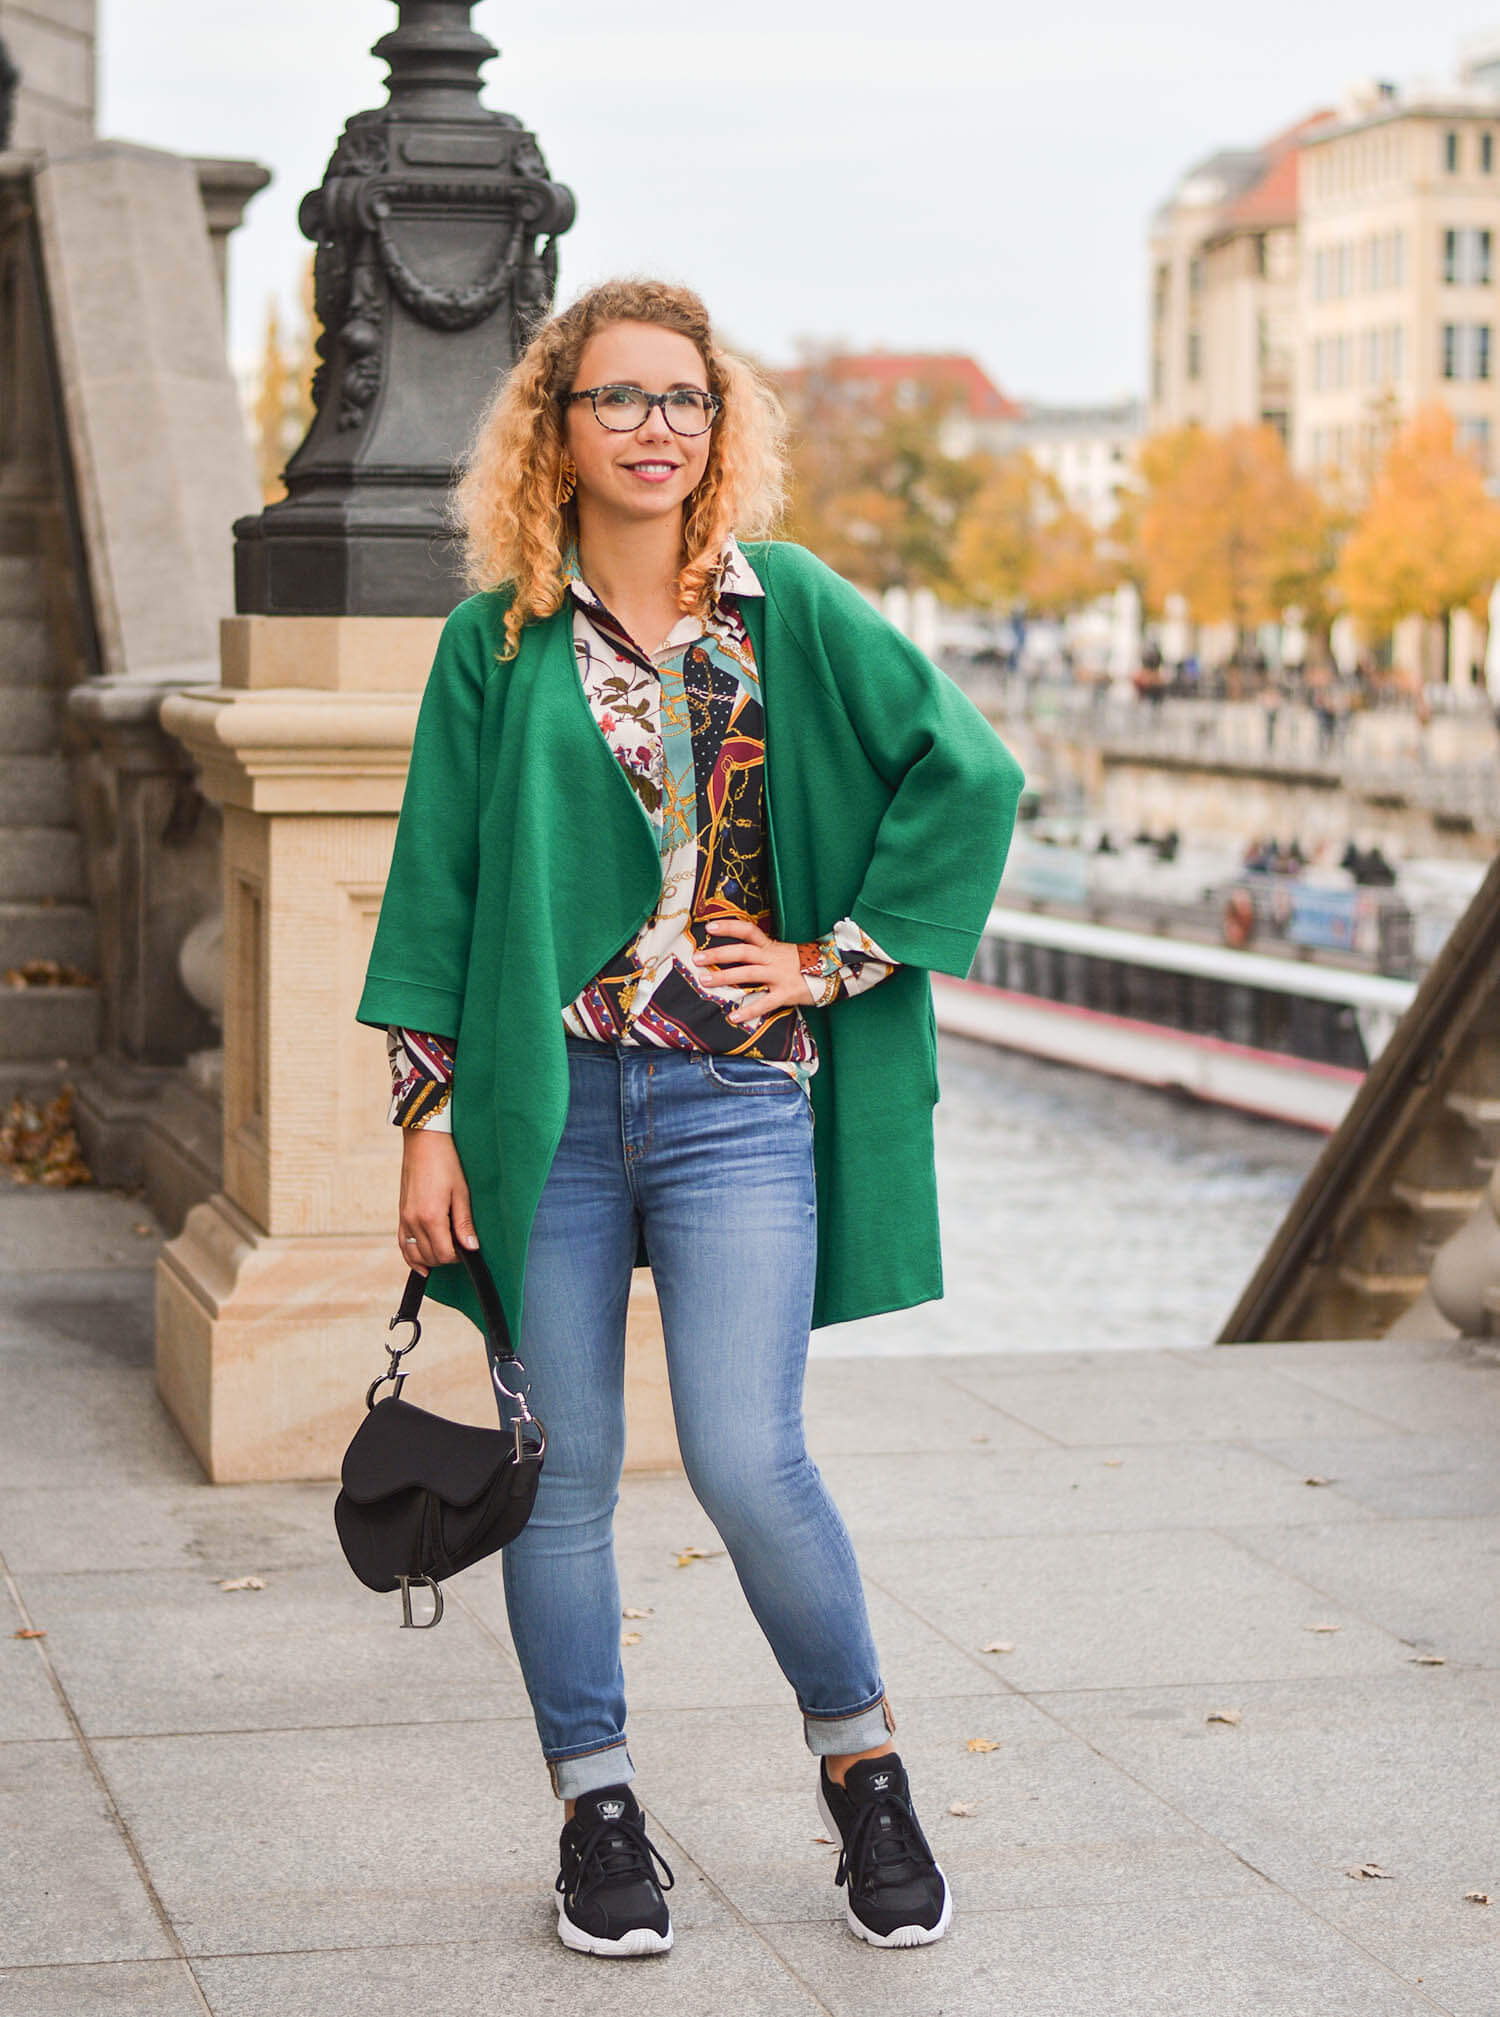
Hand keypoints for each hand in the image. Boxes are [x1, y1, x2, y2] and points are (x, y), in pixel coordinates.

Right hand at [398, 1128, 478, 1273]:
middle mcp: (414, 1221)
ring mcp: (404, 1218)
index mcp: (431, 1217)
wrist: (424, 1142)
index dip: (458, 1257)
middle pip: (429, 1256)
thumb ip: (464, 1223)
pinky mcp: (401, 1214)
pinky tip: (422, 1264)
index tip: (467, 1249)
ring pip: (414, 1254)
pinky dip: (411, 1256)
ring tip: (445, 1253)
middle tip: (460, 1248)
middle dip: (446, 1258)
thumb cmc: (446, 1163)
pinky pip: (403, 1244)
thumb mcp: (461, 1193)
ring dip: (430, 1259)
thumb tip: (471, 1248)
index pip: (443, 1254)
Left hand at [692, 918, 807, 1025]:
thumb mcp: (783, 953)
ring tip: (706, 981)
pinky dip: (749, 1010)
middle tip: (697, 958)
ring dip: (725, 977)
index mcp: (772, 947)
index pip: (748, 931)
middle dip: (718, 954)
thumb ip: (763, 953)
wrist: (833, 974)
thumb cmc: (804, 965)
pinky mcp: (786, 993)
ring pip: (748, 974)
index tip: (709, 927)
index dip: (729, 927)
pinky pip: (765, 1002)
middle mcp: (773, 958)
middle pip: (742, 952)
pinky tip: (734, 1017)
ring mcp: (780, 975)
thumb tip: (737, 956)